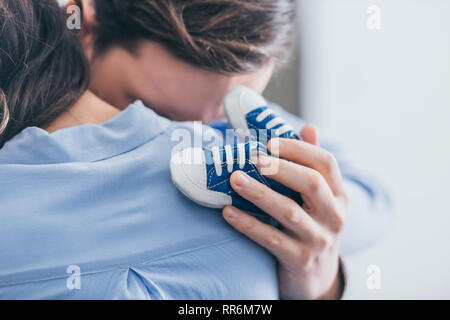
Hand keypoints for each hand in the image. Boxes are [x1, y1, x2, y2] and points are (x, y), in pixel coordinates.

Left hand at [222, 125, 347, 299]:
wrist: (317, 278)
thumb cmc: (311, 227)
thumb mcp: (319, 200)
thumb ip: (312, 166)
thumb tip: (310, 127)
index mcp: (338, 195)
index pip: (326, 163)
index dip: (299, 148)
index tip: (271, 141)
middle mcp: (334, 216)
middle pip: (312, 184)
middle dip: (281, 168)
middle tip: (254, 157)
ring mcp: (319, 239)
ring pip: (289, 212)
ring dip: (259, 193)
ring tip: (234, 179)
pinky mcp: (300, 260)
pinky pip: (272, 240)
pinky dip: (249, 225)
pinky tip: (228, 212)